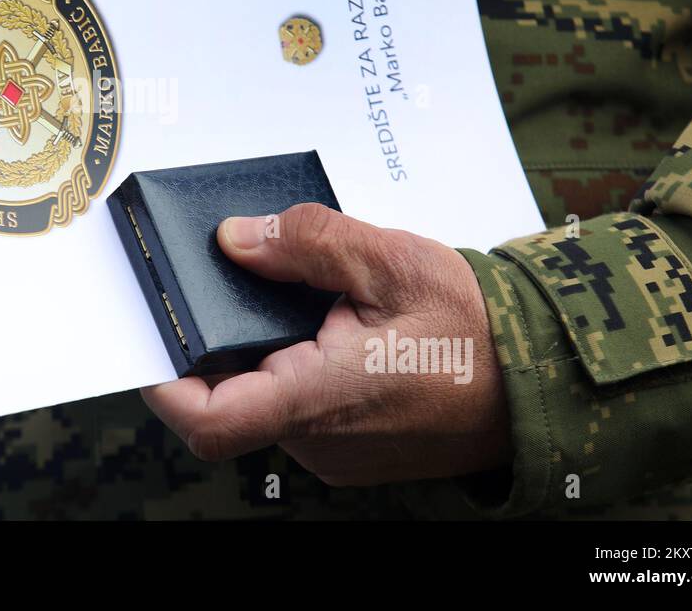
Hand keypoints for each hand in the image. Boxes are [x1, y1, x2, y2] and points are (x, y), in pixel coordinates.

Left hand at [140, 203, 511, 484]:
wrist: (539, 380)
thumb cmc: (476, 327)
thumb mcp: (392, 261)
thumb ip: (307, 243)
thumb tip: (234, 238)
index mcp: (322, 397)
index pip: (209, 418)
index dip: (161, 380)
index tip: (151, 330)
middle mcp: (319, 439)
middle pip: (229, 397)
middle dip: (223, 340)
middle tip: (241, 280)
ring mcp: (333, 452)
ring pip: (264, 400)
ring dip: (265, 351)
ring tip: (304, 300)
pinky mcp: (348, 451)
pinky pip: (296, 409)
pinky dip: (295, 366)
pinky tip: (327, 327)